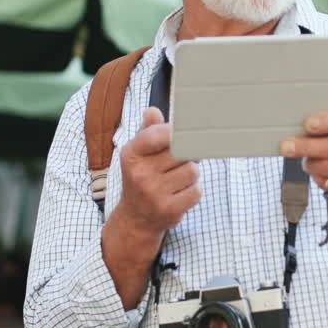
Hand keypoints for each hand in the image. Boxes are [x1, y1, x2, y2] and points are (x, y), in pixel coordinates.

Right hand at [117, 107, 201, 236]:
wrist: (136, 217)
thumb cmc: (142, 177)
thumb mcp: (138, 153)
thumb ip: (148, 131)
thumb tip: (153, 111)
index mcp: (131, 154)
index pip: (155, 135)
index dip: (174, 132)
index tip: (183, 133)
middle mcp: (140, 174)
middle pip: (181, 152)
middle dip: (189, 153)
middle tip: (186, 157)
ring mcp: (153, 193)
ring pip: (192, 171)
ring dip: (192, 173)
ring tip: (180, 177)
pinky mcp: (169, 209)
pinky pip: (196, 191)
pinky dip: (194, 190)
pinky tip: (181, 192)